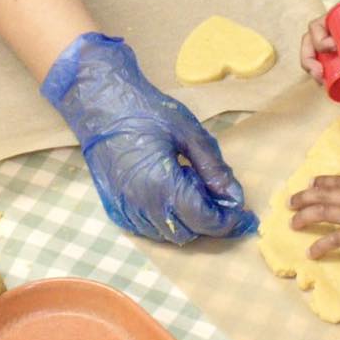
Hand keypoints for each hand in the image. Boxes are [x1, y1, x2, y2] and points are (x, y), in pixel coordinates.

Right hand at [42, 33, 257, 243]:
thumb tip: (234, 196)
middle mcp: (142, 206)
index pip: (205, 221)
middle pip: (188, 234)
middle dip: (208, 220)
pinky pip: (147, 228)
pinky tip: (168, 192)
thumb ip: (214, 168)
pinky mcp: (115, 208)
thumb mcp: (188, 132)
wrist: (100, 104)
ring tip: (189, 186)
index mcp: (163, 186)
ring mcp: (125, 210)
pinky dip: (165, 220)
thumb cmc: (145, 112)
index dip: (227, 219)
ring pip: (167, 235)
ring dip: (186, 221)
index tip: (239, 208)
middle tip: (216, 193)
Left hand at [289, 165, 339, 257]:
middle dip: (304, 198)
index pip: (339, 182)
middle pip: (323, 195)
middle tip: (290, 203)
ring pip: (322, 213)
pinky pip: (334, 240)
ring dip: (305, 218)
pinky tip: (310, 253)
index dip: (322, 182)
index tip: (310, 183)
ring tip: (292, 224)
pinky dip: (320, 246)